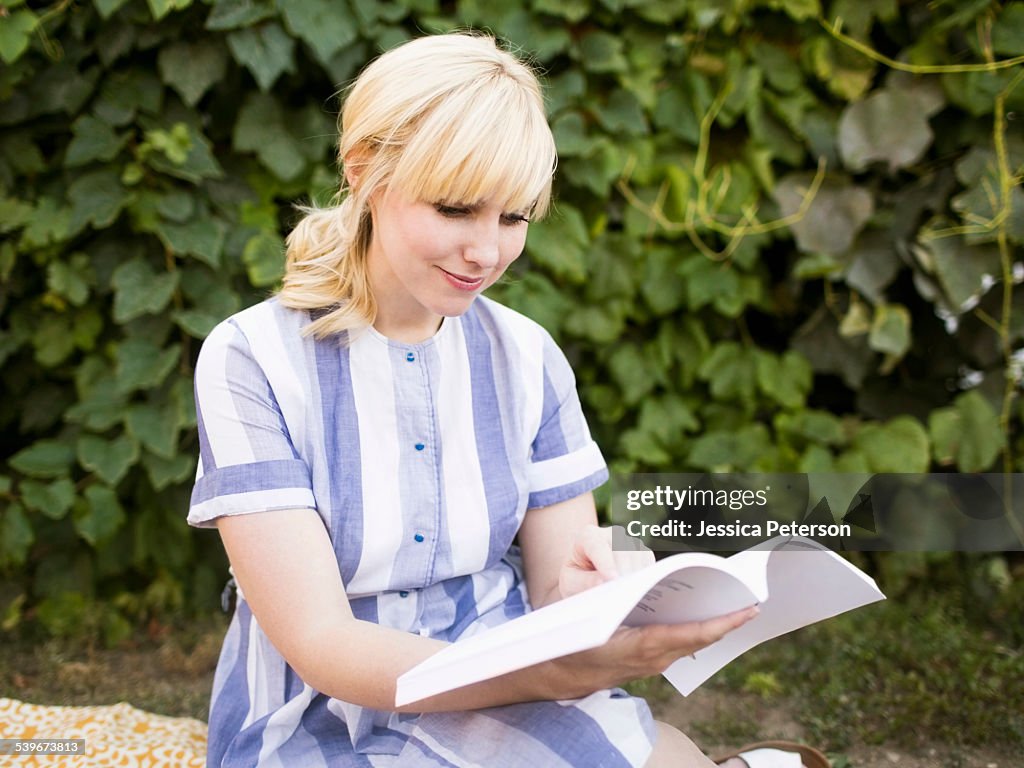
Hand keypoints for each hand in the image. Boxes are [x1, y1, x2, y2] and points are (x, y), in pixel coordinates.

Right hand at [543, 604, 759, 699]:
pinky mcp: (651, 660)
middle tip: (754, 602)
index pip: (695, 634)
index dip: (724, 622)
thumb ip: (614, 595)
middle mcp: (656, 657)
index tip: (748, 610)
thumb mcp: (592, 614)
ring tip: (737, 605)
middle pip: (702, 638)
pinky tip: (705, 615)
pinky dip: (698, 629)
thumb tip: (634, 575)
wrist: (564, 673)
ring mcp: (655, 662)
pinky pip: (682, 644)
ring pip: (694, 642)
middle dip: (729, 621)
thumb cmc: (575, 641)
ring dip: (716, 625)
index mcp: (645, 645)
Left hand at [557, 524, 655, 599]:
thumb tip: (603, 582)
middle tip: (624, 595)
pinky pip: (649, 562)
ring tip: (631, 597)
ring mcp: (629, 541)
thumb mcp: (571, 582)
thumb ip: (584, 581)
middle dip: (623, 572)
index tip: (612, 579)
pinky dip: (646, 577)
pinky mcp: (642, 552)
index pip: (597, 546)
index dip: (606, 563)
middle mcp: (611, 534)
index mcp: (588, 536)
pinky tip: (639, 592)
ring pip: (638, 556)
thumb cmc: (576, 576)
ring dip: (636, 576)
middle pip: (622, 550)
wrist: (585, 573)